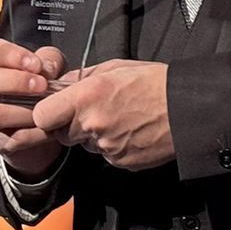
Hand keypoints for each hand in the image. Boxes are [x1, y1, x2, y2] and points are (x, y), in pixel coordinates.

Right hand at [0, 39, 69, 178]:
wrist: (47, 124)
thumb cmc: (43, 88)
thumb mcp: (50, 68)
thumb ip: (50, 61)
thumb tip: (48, 69)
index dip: (12, 56)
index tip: (36, 64)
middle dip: (14, 82)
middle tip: (41, 85)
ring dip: (21, 112)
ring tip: (44, 111)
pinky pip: (8, 139)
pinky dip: (32, 134)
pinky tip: (48, 128)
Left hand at [32, 59, 174, 170]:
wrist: (188, 109)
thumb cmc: (156, 83)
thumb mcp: (116, 67)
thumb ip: (83, 77)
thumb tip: (62, 84)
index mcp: (88, 96)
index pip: (42, 116)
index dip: (46, 114)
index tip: (54, 110)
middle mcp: (93, 124)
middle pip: (61, 134)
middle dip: (70, 125)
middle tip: (93, 112)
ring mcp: (107, 147)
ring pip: (85, 145)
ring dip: (94, 135)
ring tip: (120, 118)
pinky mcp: (120, 162)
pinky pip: (106, 155)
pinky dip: (114, 145)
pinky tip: (130, 130)